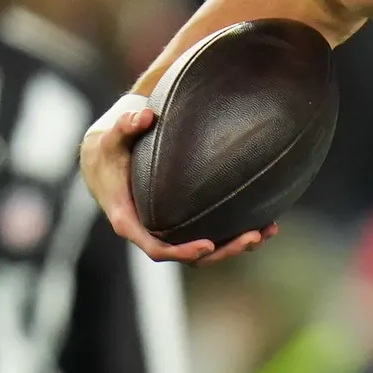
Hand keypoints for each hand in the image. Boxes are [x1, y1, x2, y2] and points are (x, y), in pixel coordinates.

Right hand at [81, 103, 274, 264]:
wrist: (105, 158)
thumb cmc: (108, 149)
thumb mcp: (111, 137)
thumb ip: (124, 126)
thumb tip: (144, 116)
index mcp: (129, 220)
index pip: (155, 247)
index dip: (181, 251)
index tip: (208, 245)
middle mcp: (150, 231)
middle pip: (188, 256)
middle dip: (222, 251)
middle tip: (252, 237)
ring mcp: (169, 230)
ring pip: (204, 251)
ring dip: (235, 245)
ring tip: (266, 231)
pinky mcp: (182, 222)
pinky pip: (210, 234)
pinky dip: (235, 231)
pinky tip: (265, 222)